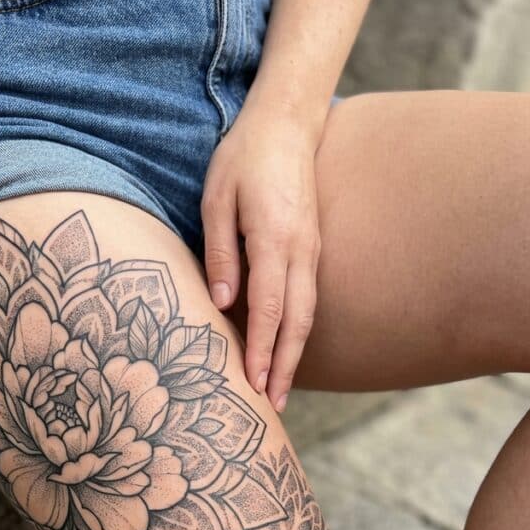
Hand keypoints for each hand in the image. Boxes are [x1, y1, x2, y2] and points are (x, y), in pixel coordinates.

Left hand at [201, 97, 323, 410]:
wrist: (287, 123)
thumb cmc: (244, 159)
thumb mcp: (217, 200)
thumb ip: (220, 253)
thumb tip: (223, 304)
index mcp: (276, 240)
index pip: (269, 308)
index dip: (261, 350)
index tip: (253, 384)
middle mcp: (301, 251)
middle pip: (296, 321)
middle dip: (283, 366)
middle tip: (272, 406)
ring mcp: (312, 251)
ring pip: (306, 314)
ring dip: (293, 355)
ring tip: (279, 391)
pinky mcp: (311, 249)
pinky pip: (306, 299)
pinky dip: (296, 332)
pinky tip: (284, 352)